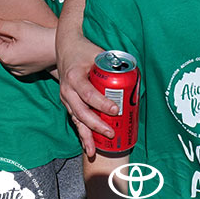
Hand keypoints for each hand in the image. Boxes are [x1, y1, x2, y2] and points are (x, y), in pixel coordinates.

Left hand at [0, 16, 56, 77]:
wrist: (60, 46)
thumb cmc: (39, 36)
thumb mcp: (18, 26)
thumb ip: (0, 24)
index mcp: (5, 57)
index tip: (0, 20)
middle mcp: (10, 67)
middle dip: (2, 37)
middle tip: (12, 26)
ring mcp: (19, 71)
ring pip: (7, 55)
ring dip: (9, 44)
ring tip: (20, 34)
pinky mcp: (27, 71)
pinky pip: (15, 61)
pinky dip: (16, 52)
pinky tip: (25, 44)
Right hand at [56, 27, 118, 157]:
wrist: (64, 48)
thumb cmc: (83, 51)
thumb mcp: (97, 52)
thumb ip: (113, 63)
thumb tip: (135, 75)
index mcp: (74, 76)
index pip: (88, 93)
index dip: (102, 103)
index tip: (116, 109)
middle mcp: (67, 89)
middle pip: (81, 111)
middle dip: (96, 125)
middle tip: (111, 132)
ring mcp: (66, 98)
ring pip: (76, 119)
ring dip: (86, 135)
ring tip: (94, 150)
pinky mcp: (68, 104)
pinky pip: (75, 121)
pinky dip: (81, 134)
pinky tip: (88, 147)